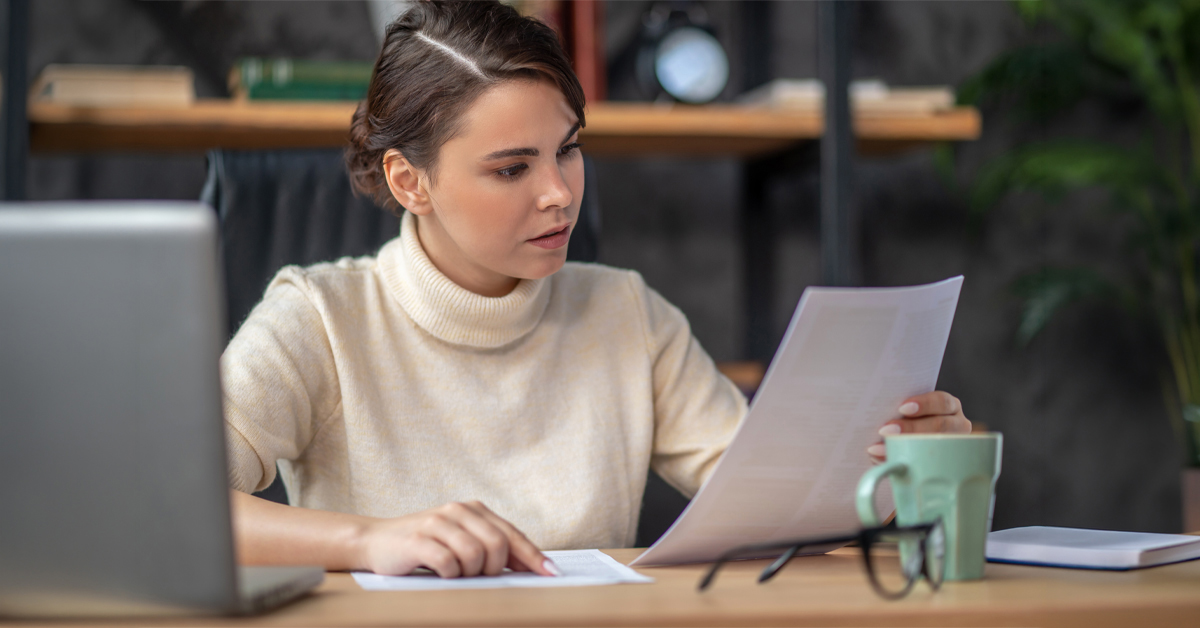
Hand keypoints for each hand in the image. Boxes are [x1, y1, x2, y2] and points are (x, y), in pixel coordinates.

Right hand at [356, 500, 558, 577]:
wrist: (376, 542)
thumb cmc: (424, 546)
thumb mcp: (461, 541)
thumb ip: (491, 548)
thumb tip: (530, 566)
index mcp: (474, 509)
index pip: (512, 534)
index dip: (532, 555)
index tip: (550, 573)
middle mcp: (458, 511)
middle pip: (497, 545)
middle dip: (494, 569)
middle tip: (478, 577)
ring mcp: (437, 523)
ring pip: (474, 555)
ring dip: (469, 573)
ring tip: (456, 574)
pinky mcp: (418, 539)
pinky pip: (448, 562)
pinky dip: (449, 574)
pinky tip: (441, 573)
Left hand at [867, 391, 970, 462]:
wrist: (912, 442)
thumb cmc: (908, 420)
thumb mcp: (908, 412)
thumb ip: (900, 410)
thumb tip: (877, 414)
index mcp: (949, 406)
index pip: (943, 402)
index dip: (924, 404)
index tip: (902, 408)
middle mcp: (957, 425)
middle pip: (940, 426)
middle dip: (911, 428)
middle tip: (885, 431)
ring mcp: (953, 447)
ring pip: (935, 447)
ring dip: (904, 448)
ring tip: (879, 450)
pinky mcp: (943, 465)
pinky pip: (926, 466)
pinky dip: (900, 463)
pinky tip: (882, 461)